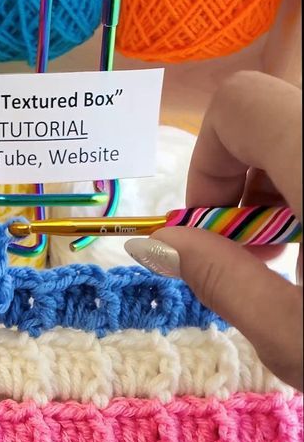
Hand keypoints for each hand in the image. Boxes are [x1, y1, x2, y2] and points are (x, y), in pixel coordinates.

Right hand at [125, 72, 301, 388]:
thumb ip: (219, 278)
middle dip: (244, 187)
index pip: (240, 106)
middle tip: (256, 257)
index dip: (207, 167)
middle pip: (272, 119)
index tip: (208, 233)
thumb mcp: (293, 336)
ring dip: (281, 193)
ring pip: (300, 139)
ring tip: (293, 262)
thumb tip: (153, 243)